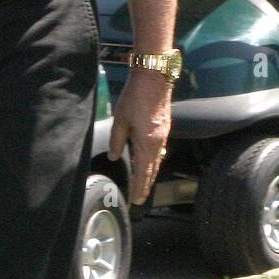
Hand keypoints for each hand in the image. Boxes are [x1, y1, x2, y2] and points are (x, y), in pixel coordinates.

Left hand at [108, 66, 171, 204]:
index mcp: (147, 143)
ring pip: (158, 160)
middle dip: (146, 184)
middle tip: (141, 198)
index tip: (137, 201)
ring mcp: (164, 134)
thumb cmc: (135, 98)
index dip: (139, 187)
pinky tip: (151, 161)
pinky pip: (160, 150)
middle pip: (153, 169)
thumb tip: (113, 156)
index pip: (143, 172)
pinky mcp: (165, 126)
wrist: (154, 78)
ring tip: (145, 183)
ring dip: (151, 173)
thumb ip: (116, 140)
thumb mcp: (120, 120)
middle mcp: (158, 142)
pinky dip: (155, 160)